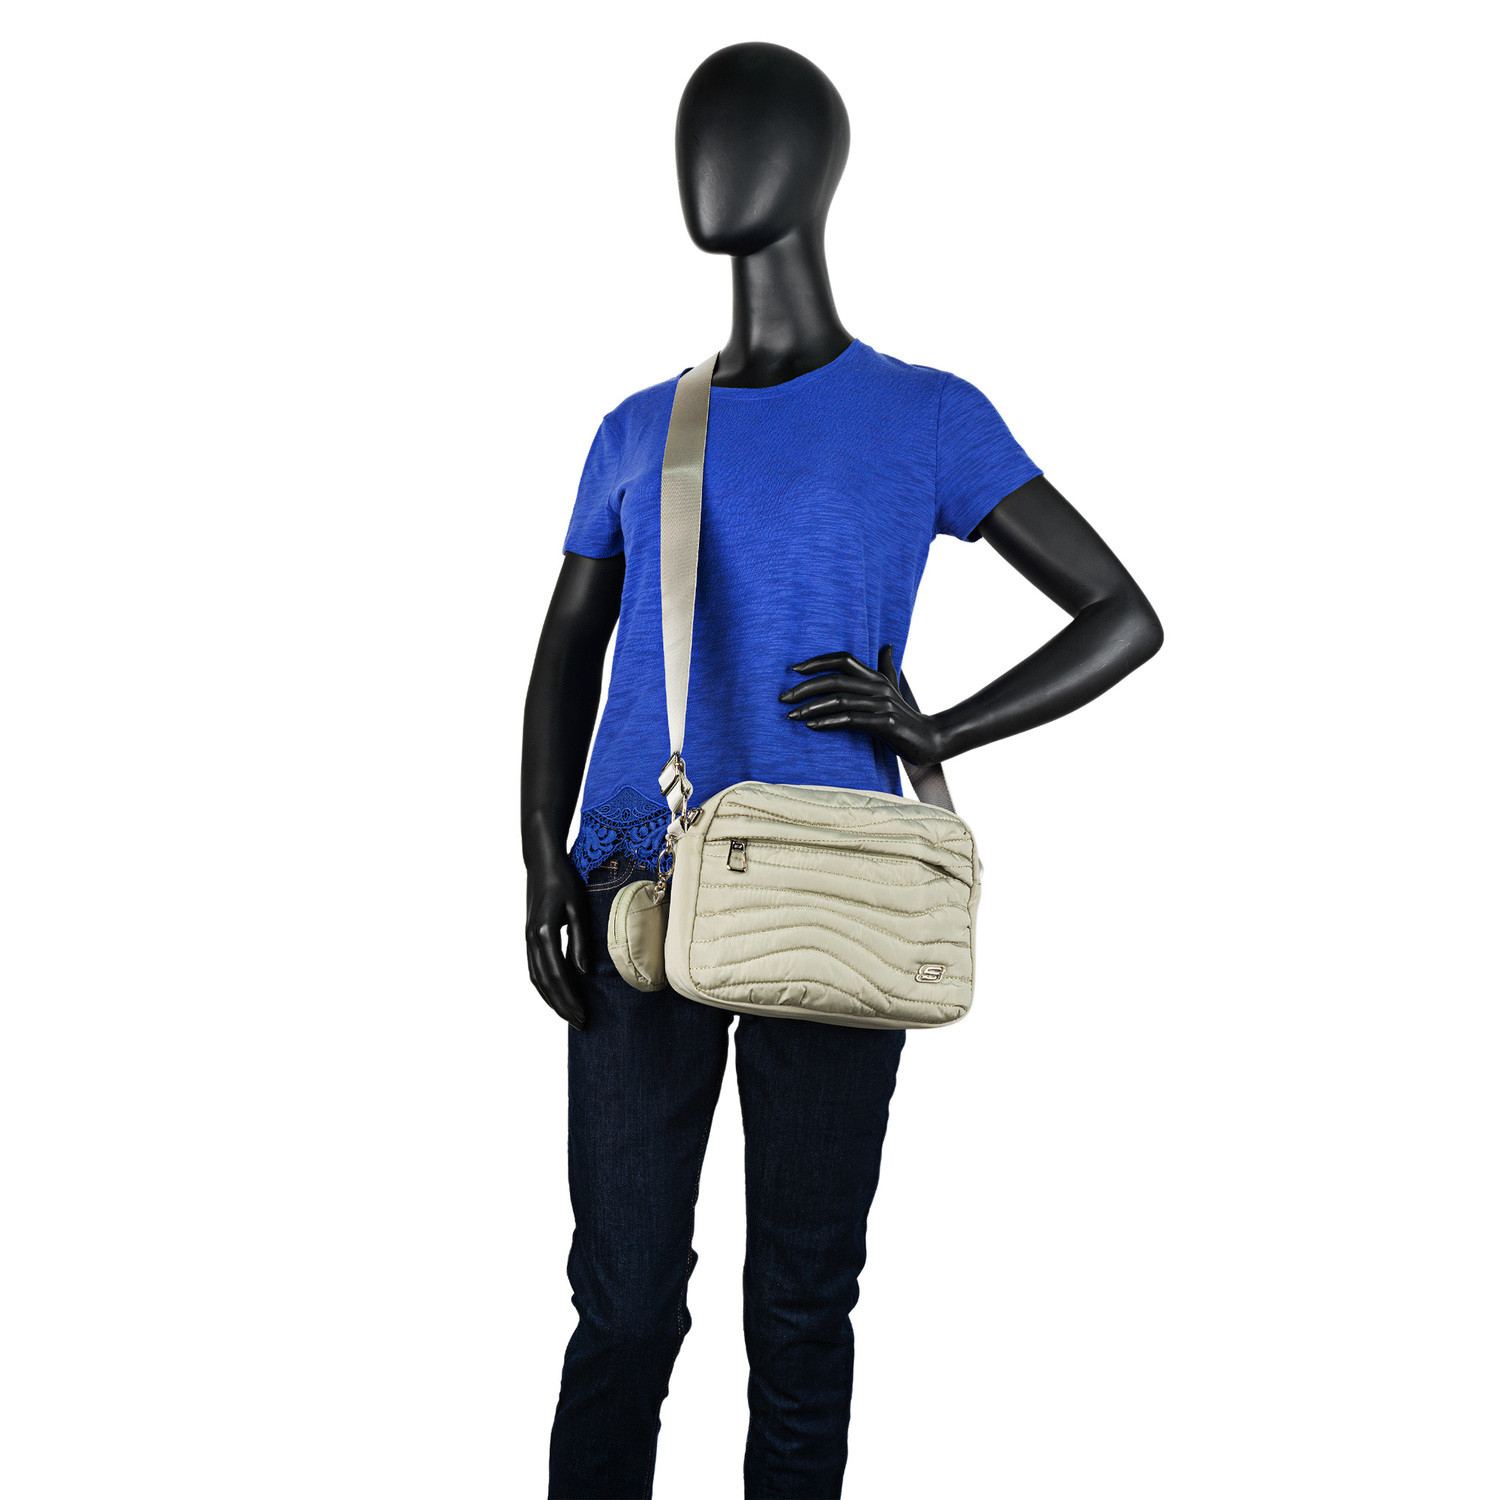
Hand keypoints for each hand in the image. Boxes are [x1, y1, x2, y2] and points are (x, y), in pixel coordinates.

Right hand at [524, 845, 591, 1028]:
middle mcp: (531, 940)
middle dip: (562, 1006)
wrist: (541, 862)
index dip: (569, 999)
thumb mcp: (577, 908)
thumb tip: (583, 972)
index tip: (583, 1015)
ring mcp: (528, 939)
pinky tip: (557, 994)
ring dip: (552, 999)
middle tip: (581, 1024)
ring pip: (537, 979)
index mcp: (543, 933)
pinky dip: (545, 986)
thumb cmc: (563, 881)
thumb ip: (580, 940)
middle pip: (545, 983)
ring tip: (570, 1015)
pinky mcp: (530, 937)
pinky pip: (535, 969)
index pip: (556, 976)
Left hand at [778, 645, 944, 763]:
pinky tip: (811, 726)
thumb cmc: (904, 716)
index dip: (817, 661)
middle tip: (782, 698)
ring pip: (840, 700)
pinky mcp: (885, 724)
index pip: (843, 659)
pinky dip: (828, 723)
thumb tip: (887, 646)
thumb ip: (885, 668)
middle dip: (805, 688)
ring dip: (811, 708)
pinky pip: (850, 720)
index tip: (793, 670)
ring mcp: (882, 705)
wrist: (929, 740)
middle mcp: (878, 686)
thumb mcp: (893, 689)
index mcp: (876, 676)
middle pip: (835, 680)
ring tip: (791, 715)